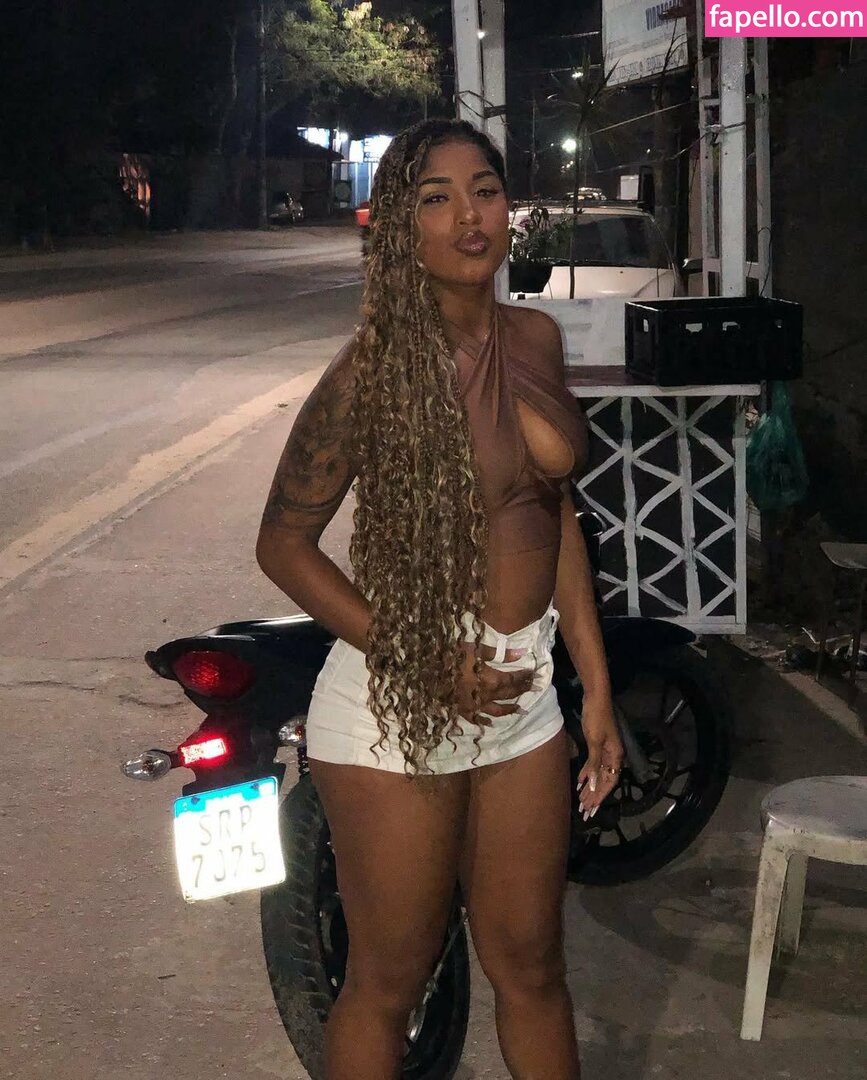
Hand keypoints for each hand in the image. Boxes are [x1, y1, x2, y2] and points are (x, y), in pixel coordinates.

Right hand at [455, 642, 534, 724]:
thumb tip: (522, 653)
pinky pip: (476, 719)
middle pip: (509, 694)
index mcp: (490, 680)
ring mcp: (473, 706)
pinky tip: (490, 723)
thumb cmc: (451, 655)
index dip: (525, 676)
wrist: (427, 669)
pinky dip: (484, 722)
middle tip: (534, 687)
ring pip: (497, 711)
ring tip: (521, 710)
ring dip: (510, 710)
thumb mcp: (475, 648)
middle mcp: (485, 696)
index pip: (513, 680)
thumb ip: (499, 653)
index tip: (534, 673)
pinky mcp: (461, 710)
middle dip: (523, 690)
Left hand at [577, 696, 623, 819]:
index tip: (592, 808)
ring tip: (582, 800)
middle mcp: (613, 755)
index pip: (609, 781)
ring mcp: (606, 750)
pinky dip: (587, 773)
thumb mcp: (594, 741)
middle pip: (604, 780)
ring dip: (590, 787)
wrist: (595, 698)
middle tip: (585, 810)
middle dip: (595, 795)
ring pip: (599, 773)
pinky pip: (594, 764)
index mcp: (615, 756)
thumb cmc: (596, 718)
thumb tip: (593, 785)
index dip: (601, 795)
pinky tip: (580, 781)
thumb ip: (594, 763)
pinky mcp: (598, 744)